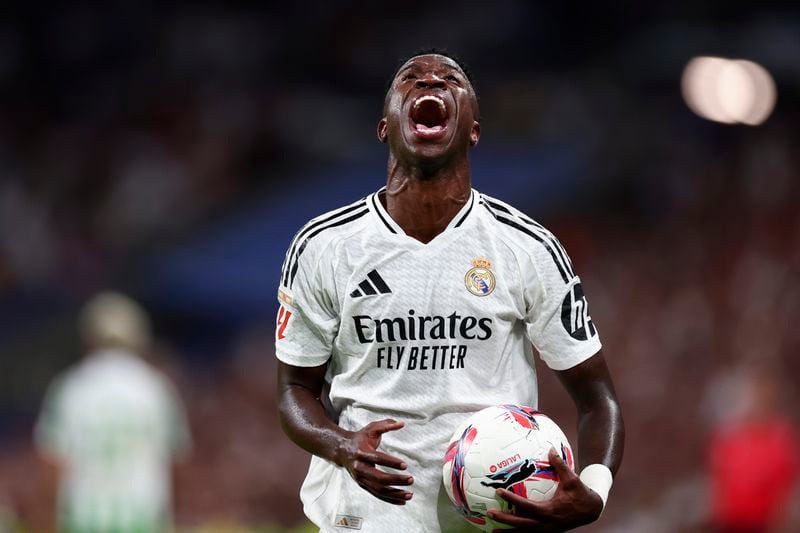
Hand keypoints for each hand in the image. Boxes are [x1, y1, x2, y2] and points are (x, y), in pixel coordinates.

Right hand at [338, 419, 413, 504]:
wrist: (342, 450)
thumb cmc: (360, 438)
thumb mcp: (371, 428)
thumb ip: (386, 425)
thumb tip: (402, 423)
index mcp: (361, 452)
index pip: (377, 458)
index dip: (391, 462)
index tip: (405, 465)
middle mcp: (359, 468)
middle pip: (378, 478)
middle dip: (396, 480)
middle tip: (411, 479)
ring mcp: (361, 479)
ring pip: (378, 490)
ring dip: (395, 493)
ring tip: (410, 494)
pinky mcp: (363, 485)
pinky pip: (377, 495)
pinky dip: (390, 499)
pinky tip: (402, 501)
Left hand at [488, 448, 602, 531]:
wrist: (592, 510)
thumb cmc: (581, 494)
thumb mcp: (572, 479)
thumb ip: (560, 464)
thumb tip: (551, 448)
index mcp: (549, 511)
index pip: (526, 506)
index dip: (511, 499)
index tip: (499, 491)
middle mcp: (546, 523)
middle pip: (521, 524)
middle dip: (505, 520)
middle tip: (490, 513)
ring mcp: (546, 530)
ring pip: (524, 532)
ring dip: (509, 532)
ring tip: (493, 531)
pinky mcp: (548, 531)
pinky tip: (507, 531)